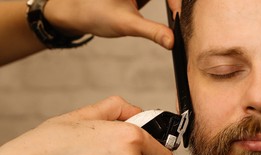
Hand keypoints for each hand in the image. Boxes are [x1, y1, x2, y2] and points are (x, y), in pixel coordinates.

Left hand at [44, 0, 182, 48]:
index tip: (178, 14)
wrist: (77, 13)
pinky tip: (172, 12)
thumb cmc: (95, 13)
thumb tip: (173, 42)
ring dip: (174, 5)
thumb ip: (152, 32)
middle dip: (177, 4)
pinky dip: (170, 4)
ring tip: (175, 14)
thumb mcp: (127, 24)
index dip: (177, 1)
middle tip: (179, 16)